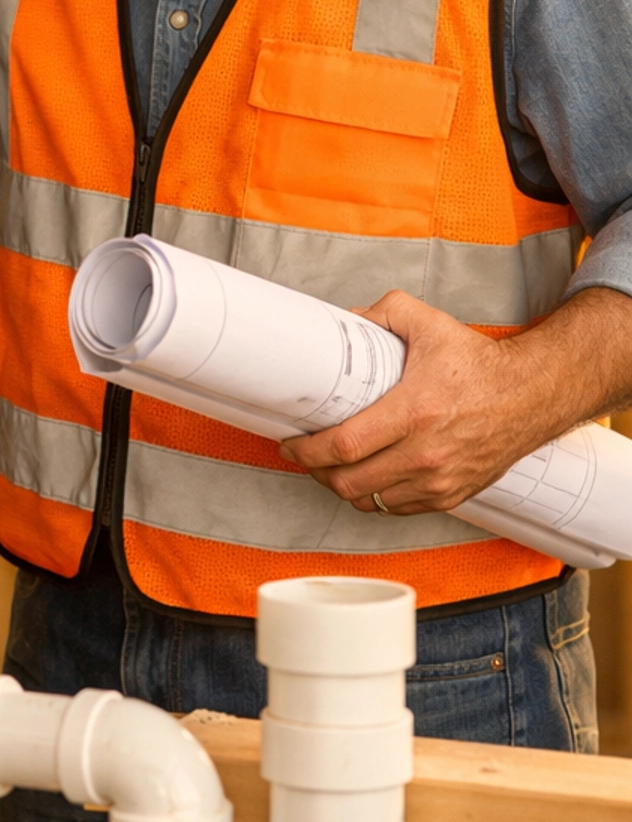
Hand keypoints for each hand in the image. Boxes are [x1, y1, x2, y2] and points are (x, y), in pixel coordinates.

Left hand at [282, 284, 631, 515]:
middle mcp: (426, 453)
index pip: (343, 445)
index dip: (307, 449)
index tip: (291, 442)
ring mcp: (439, 480)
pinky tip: (366, 477)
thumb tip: (346, 320)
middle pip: (349, 482)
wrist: (531, 394)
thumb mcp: (429, 324)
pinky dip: (374, 497)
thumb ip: (383, 313)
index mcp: (415, 411)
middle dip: (316, 470)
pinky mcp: (451, 495)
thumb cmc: (480, 364)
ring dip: (342, 486)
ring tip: (332, 466)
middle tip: (305, 454)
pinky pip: (397, 508)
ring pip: (370, 501)